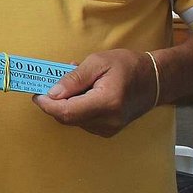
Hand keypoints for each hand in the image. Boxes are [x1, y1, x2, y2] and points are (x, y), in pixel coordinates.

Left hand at [32, 49, 157, 136]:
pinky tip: (84, 93)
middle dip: (54, 103)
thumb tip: (53, 93)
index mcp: (106, 102)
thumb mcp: (98, 62)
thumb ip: (74, 78)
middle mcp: (108, 121)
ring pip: (74, 121)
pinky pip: (83, 121)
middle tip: (49, 84)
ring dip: (66, 104)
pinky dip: (77, 108)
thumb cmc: (129, 66)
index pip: (66, 112)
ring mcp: (110, 128)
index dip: (47, 104)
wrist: (156, 80)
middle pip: (67, 118)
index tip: (36, 93)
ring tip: (74, 84)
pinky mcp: (109, 130)